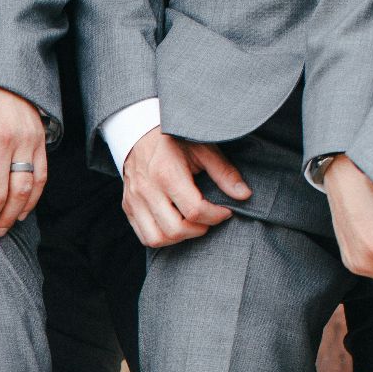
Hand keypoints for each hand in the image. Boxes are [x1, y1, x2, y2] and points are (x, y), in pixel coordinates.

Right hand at [118, 129, 250, 247]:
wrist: (139, 133)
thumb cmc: (175, 140)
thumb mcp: (203, 149)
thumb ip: (224, 172)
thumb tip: (244, 195)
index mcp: (167, 173)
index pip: (194, 210)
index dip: (216, 216)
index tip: (225, 210)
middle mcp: (147, 190)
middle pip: (175, 229)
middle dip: (199, 229)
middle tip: (209, 218)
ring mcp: (134, 200)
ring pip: (157, 238)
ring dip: (180, 238)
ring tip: (192, 224)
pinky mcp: (128, 207)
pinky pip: (144, 236)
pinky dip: (162, 238)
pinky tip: (175, 225)